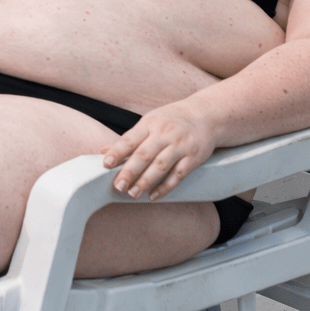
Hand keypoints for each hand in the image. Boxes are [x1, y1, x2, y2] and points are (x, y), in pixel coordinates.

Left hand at [101, 100, 216, 201]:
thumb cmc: (171, 119)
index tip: (106, 164)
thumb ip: (129, 138)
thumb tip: (103, 150)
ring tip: (132, 193)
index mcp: (150, 124)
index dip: (117, 152)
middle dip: (130, 171)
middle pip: (144, 154)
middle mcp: (164, 134)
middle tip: (118, 186)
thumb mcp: (149, 122)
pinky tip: (154, 195)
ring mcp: (180, 146)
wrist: (206, 115)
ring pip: (160, 166)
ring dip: (146, 181)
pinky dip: (165, 187)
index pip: (130, 139)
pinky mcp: (194, 158)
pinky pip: (178, 175)